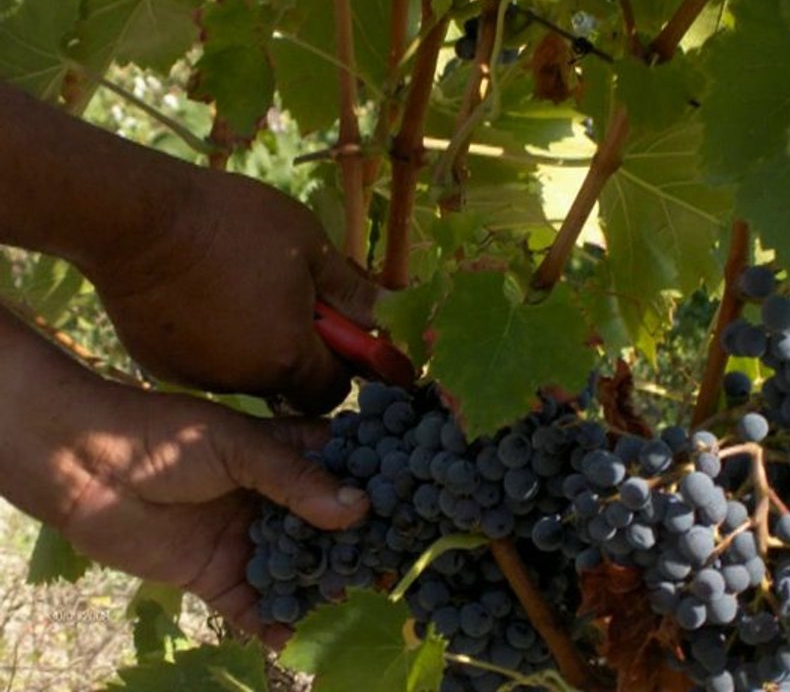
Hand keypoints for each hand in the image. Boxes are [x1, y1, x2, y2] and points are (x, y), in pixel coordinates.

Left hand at [53, 385, 366, 647]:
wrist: (86, 467)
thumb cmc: (166, 437)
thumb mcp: (238, 447)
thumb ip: (296, 479)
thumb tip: (359, 508)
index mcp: (286, 456)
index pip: (343, 471)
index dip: (375, 488)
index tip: (412, 508)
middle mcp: (276, 500)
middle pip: (328, 529)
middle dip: (356, 550)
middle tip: (394, 572)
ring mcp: (249, 540)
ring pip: (298, 571)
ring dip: (323, 591)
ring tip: (356, 611)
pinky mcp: (218, 577)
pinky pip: (255, 608)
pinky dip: (275, 626)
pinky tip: (298, 643)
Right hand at [86, 170, 378, 410]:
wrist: (136, 219)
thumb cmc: (233, 224)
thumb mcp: (309, 246)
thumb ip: (352, 291)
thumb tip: (392, 314)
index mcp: (289, 356)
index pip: (335, 388)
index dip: (342, 361)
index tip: (334, 328)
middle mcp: (247, 381)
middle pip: (291, 383)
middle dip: (298, 352)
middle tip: (285, 300)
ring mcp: (201, 378)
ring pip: (248, 375)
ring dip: (256, 346)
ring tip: (238, 290)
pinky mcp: (164, 368)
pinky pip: (206, 365)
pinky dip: (215, 343)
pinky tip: (201, 300)